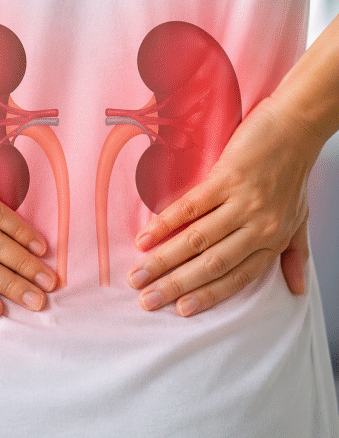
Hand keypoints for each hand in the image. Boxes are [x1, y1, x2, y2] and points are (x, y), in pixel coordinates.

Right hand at [128, 97, 319, 315]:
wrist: (296, 126)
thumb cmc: (294, 172)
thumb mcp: (300, 218)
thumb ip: (294, 253)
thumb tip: (297, 290)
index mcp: (273, 240)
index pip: (237, 277)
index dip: (207, 296)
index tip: (179, 310)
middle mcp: (259, 226)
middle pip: (211, 265)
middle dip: (175, 286)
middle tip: (146, 301)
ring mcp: (243, 202)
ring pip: (197, 240)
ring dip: (162, 261)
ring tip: (137, 275)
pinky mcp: (227, 178)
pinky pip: (191, 207)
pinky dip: (164, 225)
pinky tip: (143, 239)